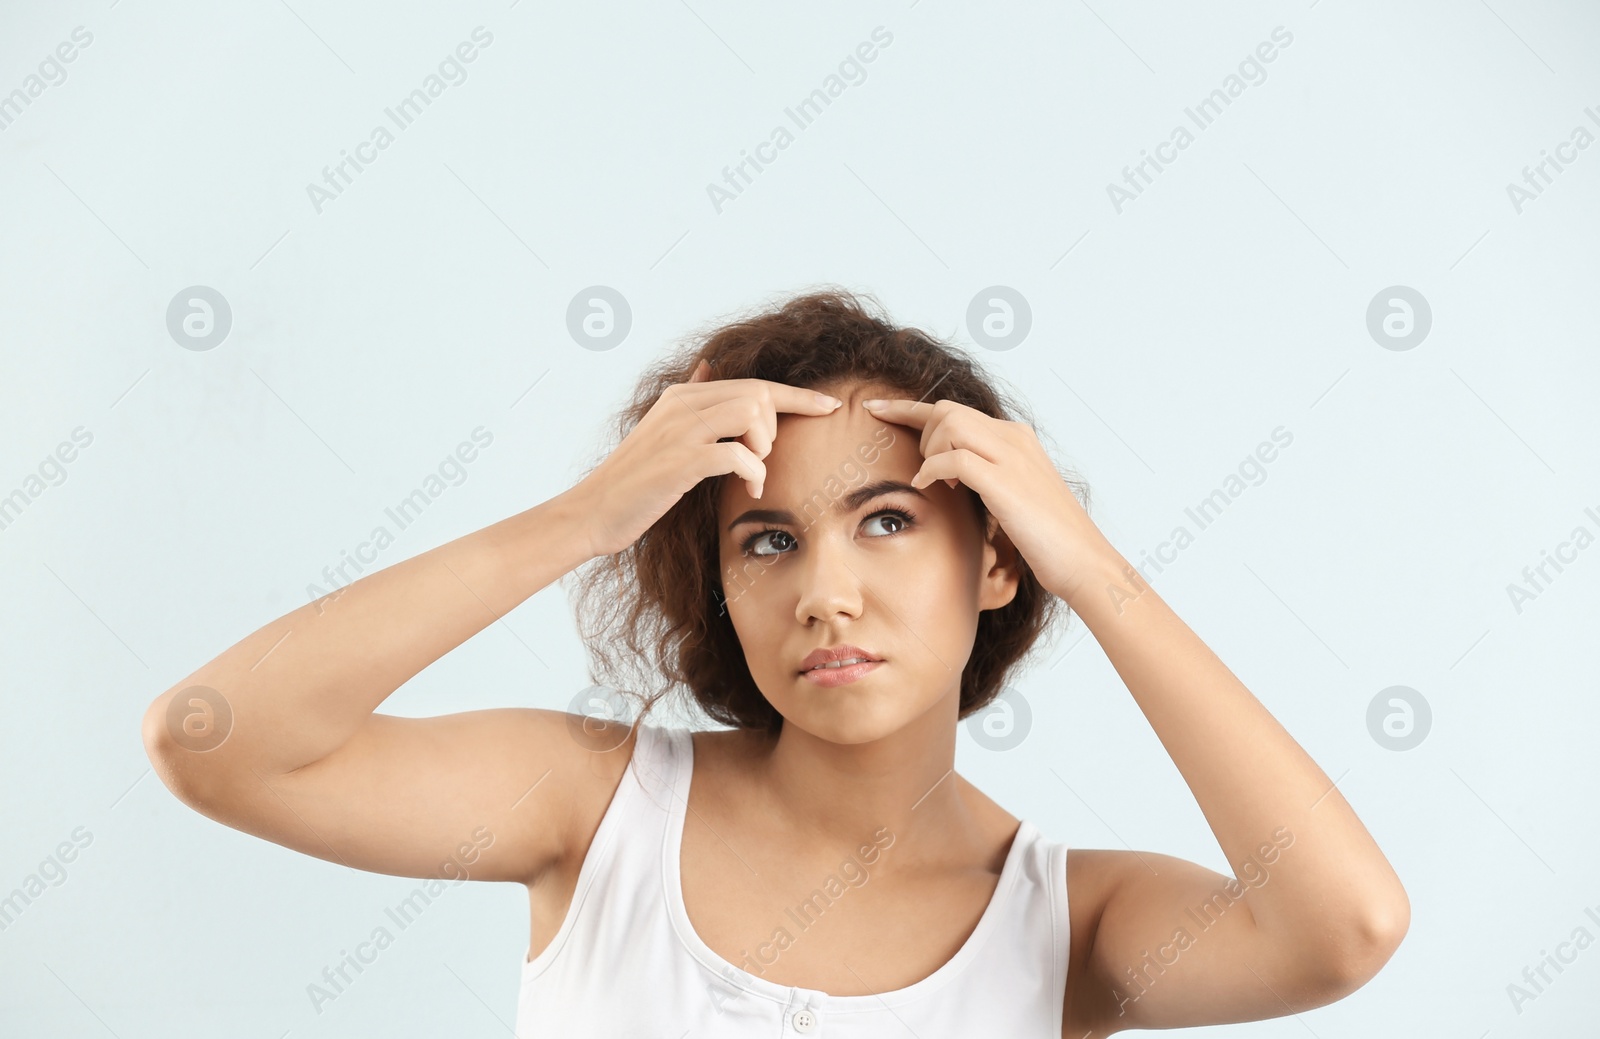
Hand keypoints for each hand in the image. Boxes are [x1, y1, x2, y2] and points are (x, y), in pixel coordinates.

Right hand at [571, 360, 843, 557]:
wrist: (593, 511)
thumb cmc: (634, 480)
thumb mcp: (660, 430)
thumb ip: (690, 399)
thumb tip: (708, 367)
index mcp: (684, 396)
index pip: (753, 384)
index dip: (797, 395)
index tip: (830, 407)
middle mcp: (683, 404)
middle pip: (759, 393)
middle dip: (775, 428)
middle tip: (760, 460)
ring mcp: (680, 431)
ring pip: (752, 412)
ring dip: (763, 447)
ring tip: (752, 473)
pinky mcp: (680, 461)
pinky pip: (739, 454)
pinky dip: (755, 473)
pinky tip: (750, 491)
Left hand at [861, 397, 1114, 601]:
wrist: (1083, 561)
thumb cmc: (1047, 537)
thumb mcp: (1013, 496)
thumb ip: (984, 476)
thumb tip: (948, 475)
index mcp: (1016, 438)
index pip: (954, 409)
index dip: (909, 408)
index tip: (877, 408)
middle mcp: (1013, 438)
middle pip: (946, 409)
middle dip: (916, 431)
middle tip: (921, 470)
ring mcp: (1011, 457)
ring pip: (948, 423)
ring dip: (929, 451)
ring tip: (935, 482)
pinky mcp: (1005, 482)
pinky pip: (953, 458)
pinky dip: (933, 470)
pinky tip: (928, 486)